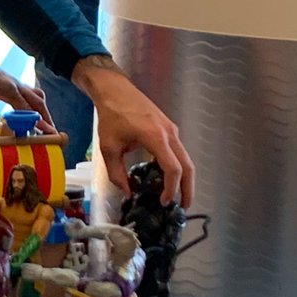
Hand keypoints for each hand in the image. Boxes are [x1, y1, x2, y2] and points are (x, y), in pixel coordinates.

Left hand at [0, 57, 52, 139]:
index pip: (24, 107)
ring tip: (48, 128)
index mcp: (5, 88)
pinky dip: (37, 104)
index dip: (34, 120)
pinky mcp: (15, 83)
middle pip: (37, 101)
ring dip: (44, 111)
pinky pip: (32, 93)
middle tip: (52, 134)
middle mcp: (15, 84)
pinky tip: (38, 116)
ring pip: (38, 96)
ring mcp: (17, 83)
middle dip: (46, 117)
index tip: (43, 132)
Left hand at [71, 55, 194, 206]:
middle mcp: (169, 133)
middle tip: (183, 205)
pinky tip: (167, 177)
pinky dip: (177, 166)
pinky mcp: (168, 127)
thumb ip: (117, 173)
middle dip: (188, 187)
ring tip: (177, 195)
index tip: (164, 202)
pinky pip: (178, 150)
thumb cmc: (111, 116)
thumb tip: (128, 192)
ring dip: (184, 178)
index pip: (172, 168)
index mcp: (155, 137)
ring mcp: (171, 129)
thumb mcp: (109, 148)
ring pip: (185, 158)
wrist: (114, 90)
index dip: (171, 188)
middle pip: (187, 165)